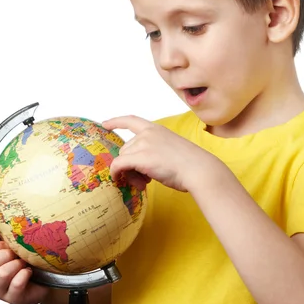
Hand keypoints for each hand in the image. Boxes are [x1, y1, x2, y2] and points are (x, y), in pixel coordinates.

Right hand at [0, 241, 49, 303]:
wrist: (46, 278)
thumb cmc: (28, 260)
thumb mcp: (15, 245)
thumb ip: (4, 233)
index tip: (7, 244)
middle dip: (5, 255)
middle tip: (17, 254)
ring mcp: (0, 290)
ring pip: (1, 274)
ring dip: (16, 264)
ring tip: (24, 263)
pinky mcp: (14, 298)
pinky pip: (16, 284)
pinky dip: (24, 275)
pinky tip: (29, 272)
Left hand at [101, 115, 222, 192]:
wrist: (199, 169)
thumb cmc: (190, 165)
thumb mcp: (171, 150)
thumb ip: (154, 152)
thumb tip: (135, 167)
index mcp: (157, 129)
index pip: (132, 120)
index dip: (117, 121)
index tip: (105, 124)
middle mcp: (148, 133)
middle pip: (126, 148)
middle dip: (129, 164)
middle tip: (143, 180)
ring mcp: (144, 144)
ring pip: (123, 159)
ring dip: (129, 173)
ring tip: (144, 183)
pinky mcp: (140, 157)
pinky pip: (118, 165)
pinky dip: (116, 173)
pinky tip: (119, 180)